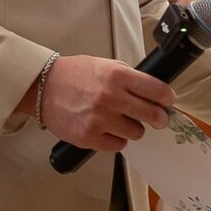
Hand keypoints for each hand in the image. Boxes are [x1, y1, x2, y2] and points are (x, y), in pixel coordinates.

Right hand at [36, 55, 174, 153]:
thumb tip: (151, 91)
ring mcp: (100, 119)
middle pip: (152, 115)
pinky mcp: (89, 137)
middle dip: (159, 118)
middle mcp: (111, 97)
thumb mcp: (104, 64)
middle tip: (157, 118)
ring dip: (133, 128)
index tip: (168, 101)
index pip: (157, 90)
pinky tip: (108, 130)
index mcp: (117, 75)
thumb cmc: (73, 75)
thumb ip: (127, 77)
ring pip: (137, 133)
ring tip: (122, 122)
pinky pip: (118, 145)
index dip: (167, 98)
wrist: (42, 87)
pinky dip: (116, 139)